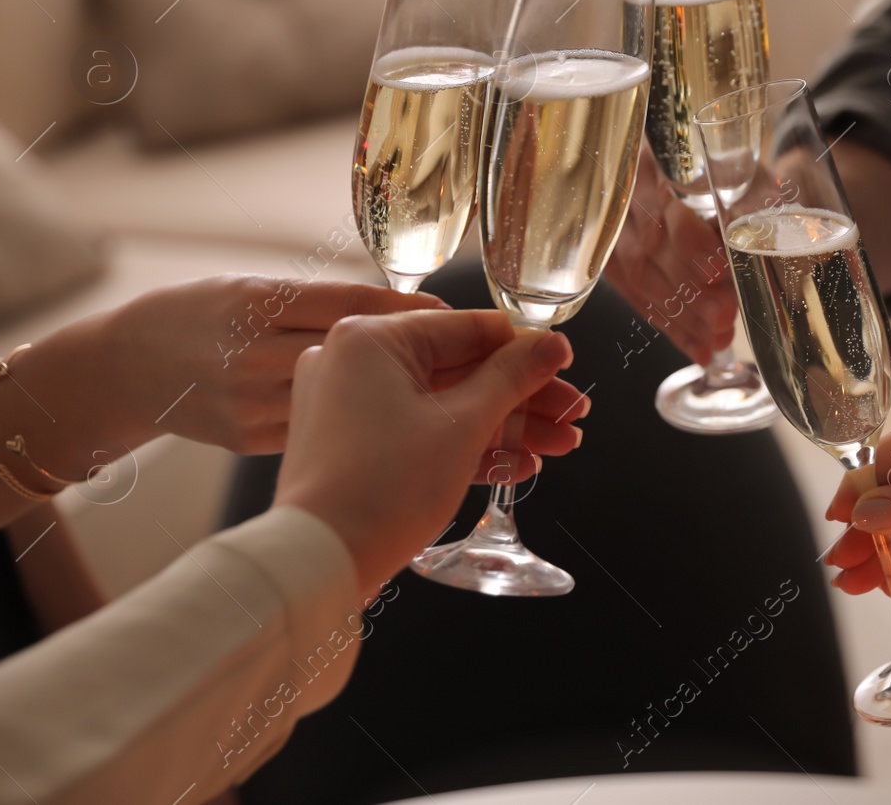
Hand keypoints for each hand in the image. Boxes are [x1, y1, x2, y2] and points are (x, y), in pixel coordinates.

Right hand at [94, 276, 447, 453]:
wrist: (122, 368)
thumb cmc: (194, 315)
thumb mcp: (247, 288)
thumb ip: (310, 300)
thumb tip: (395, 306)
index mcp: (257, 305)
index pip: (348, 304)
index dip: (406, 310)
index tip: (452, 315)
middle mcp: (254, 354)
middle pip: (355, 356)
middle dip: (417, 360)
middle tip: (473, 362)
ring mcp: (251, 403)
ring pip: (345, 404)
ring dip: (401, 405)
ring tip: (455, 402)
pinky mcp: (250, 440)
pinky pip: (321, 433)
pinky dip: (364, 435)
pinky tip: (404, 437)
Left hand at [273, 309, 577, 594]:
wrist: (319, 561)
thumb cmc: (384, 487)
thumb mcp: (463, 425)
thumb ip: (511, 378)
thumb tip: (552, 344)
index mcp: (372, 338)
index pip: (470, 329)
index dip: (526, 350)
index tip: (566, 365)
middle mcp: (353, 362)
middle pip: (460, 370)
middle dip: (523, 398)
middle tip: (572, 414)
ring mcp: (348, 405)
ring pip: (444, 405)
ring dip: (504, 426)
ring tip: (559, 446)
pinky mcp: (351, 446)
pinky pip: (418, 432)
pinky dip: (463, 446)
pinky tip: (517, 465)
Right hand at [603, 146, 738, 365]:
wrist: (702, 170)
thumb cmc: (732, 171)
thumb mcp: (746, 173)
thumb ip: (756, 200)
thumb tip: (773, 240)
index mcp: (655, 163)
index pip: (665, 204)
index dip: (690, 241)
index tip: (719, 268)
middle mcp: (626, 195)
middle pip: (650, 249)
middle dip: (689, 291)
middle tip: (725, 316)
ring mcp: (614, 230)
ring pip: (640, 278)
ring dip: (682, 316)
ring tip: (718, 339)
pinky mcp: (614, 260)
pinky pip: (637, 298)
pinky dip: (672, 327)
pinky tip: (698, 348)